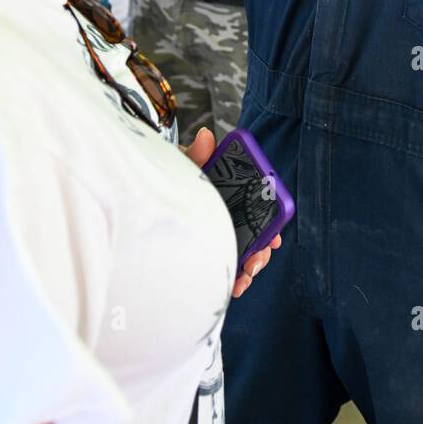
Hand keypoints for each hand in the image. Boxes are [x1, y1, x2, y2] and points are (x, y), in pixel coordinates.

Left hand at [181, 127, 282, 299]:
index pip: (261, 205)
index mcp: (233, 190)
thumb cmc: (175, 174)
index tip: (273, 237)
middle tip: (253, 264)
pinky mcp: (211, 247)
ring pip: (247, 252)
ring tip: (242, 280)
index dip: (272, 222)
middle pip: (258, 233)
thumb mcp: (184, 164)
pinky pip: (229, 263)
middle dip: (261, 253)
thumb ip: (196, 154)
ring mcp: (223, 230)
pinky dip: (235, 276)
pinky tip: (233, 285)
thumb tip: (205, 137)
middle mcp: (233, 211)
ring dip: (250, 269)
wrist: (149, 185)